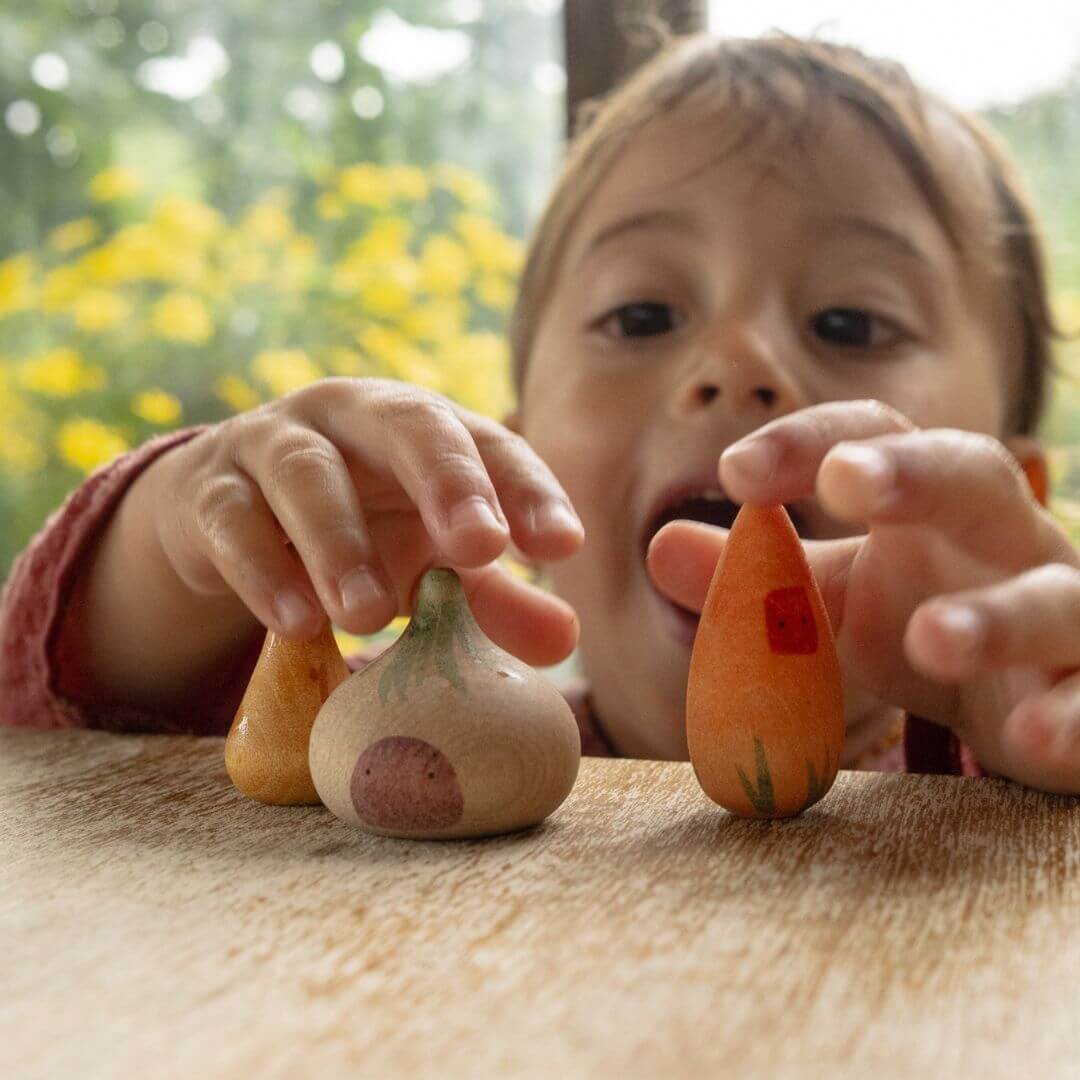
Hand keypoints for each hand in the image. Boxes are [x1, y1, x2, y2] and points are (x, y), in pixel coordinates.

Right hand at [150, 377, 582, 666]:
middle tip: (481, 548)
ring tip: (369, 616)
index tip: (563, 544)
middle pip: (408, 425)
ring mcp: (275, 444)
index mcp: (423, 428)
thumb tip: (566, 640)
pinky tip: (296, 623)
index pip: (489, 443)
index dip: (528, 488)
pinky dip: (262, 569)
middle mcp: (355, 417)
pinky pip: (233, 521)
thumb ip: (493, 598)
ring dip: (341, 544)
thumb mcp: (427, 561)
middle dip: (448, 482)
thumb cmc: (359, 528)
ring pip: (308, 473)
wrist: (232, 516)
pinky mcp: (211, 490)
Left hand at [648, 400, 1079, 793]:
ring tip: (930, 638)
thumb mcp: (831, 603)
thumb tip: (660, 548)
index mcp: (924, 504)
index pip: (872, 439)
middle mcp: (1001, 541)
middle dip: (914, 474)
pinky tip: (1033, 735)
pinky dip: (1072, 716)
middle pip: (974, 477)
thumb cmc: (922, 621)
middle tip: (849, 484)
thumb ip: (756, 580)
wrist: (1028, 692)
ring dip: (996, 615)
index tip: (733, 472)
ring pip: (1055, 597)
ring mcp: (1064, 614)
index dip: (808, 441)